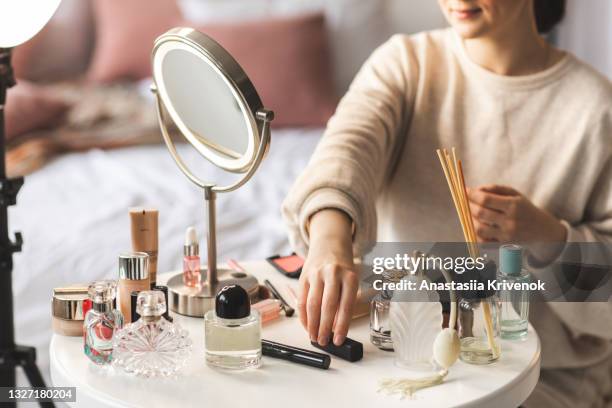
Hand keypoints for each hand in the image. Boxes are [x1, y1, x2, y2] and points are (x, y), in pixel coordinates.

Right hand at [299, 209, 358, 346]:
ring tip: (314, 337)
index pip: (345, 306)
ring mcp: (316, 274)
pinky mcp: (304, 276)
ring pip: (312, 304)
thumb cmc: (343, 268)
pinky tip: (306, 325)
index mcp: (349, 276)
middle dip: (324, 328)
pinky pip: (302, 299)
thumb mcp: (350, 281)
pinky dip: (303, 315)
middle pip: (327, 306)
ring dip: (312, 324)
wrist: (329, 244)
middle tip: (323, 342)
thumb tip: (335, 328)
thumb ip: (344, 302)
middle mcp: (333, 274)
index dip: (341, 326)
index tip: (338, 340)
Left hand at [467, 185, 566, 260]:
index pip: (486, 199)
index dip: (472, 194)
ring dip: (471, 219)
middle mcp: (511, 221)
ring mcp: (507, 235)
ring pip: (479, 228)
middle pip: (480, 213)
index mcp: (514, 205)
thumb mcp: (515, 194)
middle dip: (469, 205)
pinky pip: (483, 241)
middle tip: (466, 201)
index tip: (465, 190)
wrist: (543, 231)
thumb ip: (495, 189)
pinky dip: (476, 233)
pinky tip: (478, 225)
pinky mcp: (503, 245)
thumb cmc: (525, 208)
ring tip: (472, 213)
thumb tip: (476, 189)